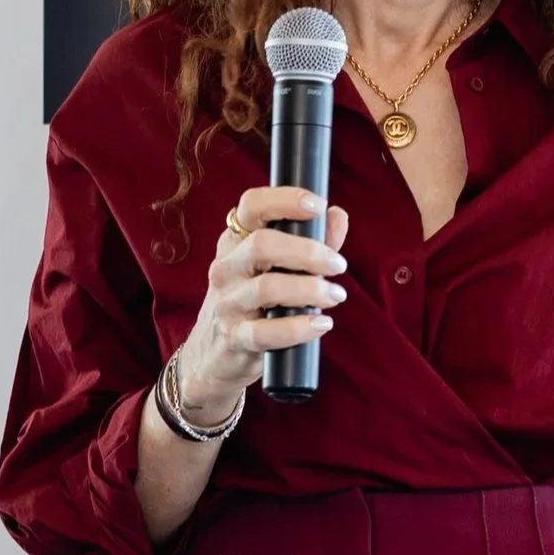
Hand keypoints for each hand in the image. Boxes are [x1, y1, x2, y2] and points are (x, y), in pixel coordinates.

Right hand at [172, 185, 351, 419]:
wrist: (215, 355)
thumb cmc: (255, 304)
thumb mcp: (276, 269)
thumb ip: (310, 242)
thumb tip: (338, 217)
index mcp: (235, 241)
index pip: (251, 206)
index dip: (285, 199)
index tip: (318, 206)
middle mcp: (226, 268)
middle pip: (263, 245)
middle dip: (308, 252)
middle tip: (338, 265)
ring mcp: (226, 303)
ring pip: (267, 288)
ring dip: (310, 289)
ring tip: (335, 295)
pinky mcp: (233, 337)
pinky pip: (266, 332)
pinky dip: (299, 328)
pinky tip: (321, 324)